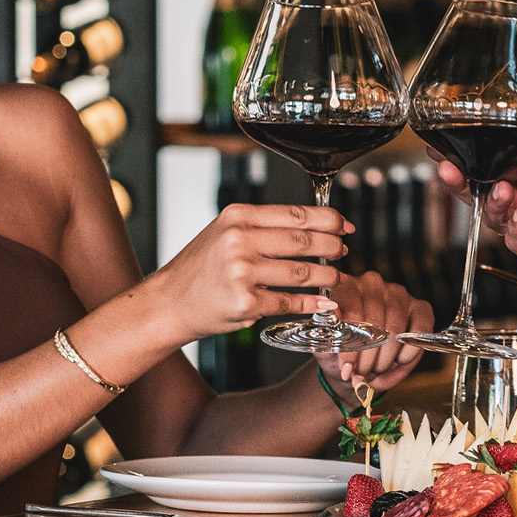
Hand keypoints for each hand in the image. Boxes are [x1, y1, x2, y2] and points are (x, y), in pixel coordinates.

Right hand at [146, 201, 354, 344]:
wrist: (170, 302)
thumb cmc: (201, 269)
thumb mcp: (225, 233)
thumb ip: (263, 228)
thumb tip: (312, 227)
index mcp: (238, 216)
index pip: (295, 214)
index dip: (328, 219)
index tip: (345, 226)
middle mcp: (240, 240)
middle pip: (303, 240)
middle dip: (332, 247)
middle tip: (343, 252)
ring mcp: (242, 271)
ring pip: (301, 272)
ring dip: (327, 277)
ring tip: (335, 278)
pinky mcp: (245, 301)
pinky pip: (289, 301)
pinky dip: (311, 303)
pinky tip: (322, 303)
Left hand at [314, 272, 431, 397]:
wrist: (358, 358)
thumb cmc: (342, 348)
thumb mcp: (329, 345)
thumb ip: (328, 333)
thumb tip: (334, 315)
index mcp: (347, 286)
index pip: (351, 310)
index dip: (350, 345)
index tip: (347, 368)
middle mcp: (373, 284)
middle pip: (374, 323)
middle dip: (367, 358)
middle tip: (362, 374)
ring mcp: (398, 294)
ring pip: (395, 331)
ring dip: (385, 360)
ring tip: (375, 371)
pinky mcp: (420, 307)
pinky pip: (419, 332)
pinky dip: (408, 354)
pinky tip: (397, 361)